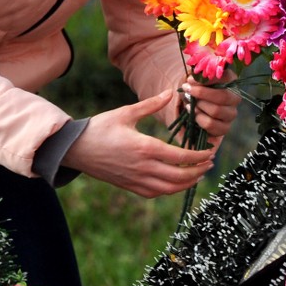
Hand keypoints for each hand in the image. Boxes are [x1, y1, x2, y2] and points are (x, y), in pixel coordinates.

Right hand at [62, 90, 214, 197]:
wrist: (75, 149)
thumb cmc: (100, 127)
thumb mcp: (126, 112)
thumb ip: (151, 104)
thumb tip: (171, 92)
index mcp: (145, 147)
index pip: (180, 156)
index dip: (198, 156)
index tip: (210, 152)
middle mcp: (142, 167)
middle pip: (178, 176)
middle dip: (198, 172)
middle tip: (210, 164)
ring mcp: (135, 179)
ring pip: (168, 188)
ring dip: (186, 183)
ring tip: (198, 175)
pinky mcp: (129, 186)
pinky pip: (154, 193)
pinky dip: (169, 190)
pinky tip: (176, 183)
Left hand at [181, 70, 241, 145]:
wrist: (196, 105)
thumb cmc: (198, 88)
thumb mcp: (197, 79)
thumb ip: (197, 77)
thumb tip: (192, 79)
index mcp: (231, 81)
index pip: (225, 77)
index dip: (207, 79)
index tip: (190, 80)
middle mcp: (235, 97)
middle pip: (222, 96)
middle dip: (201, 93)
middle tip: (187, 89)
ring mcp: (231, 113)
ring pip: (216, 111)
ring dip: (199, 106)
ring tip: (190, 103)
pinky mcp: (225, 127)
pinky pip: (211, 124)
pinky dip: (199, 118)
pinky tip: (193, 113)